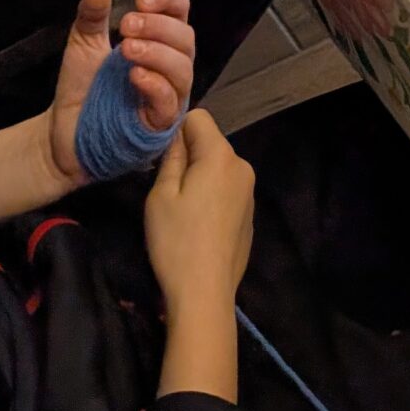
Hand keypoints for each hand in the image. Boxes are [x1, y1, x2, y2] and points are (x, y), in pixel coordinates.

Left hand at [46, 0, 194, 186]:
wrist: (61, 133)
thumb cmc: (82, 88)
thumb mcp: (83, 45)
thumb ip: (92, 16)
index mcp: (159, 41)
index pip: (180, 12)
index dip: (167, 1)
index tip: (140, 1)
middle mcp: (171, 67)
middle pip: (186, 38)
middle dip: (158, 27)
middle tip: (125, 26)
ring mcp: (169, 97)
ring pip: (183, 69)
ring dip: (157, 53)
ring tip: (127, 49)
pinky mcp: (160, 125)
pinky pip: (170, 102)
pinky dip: (155, 84)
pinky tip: (134, 76)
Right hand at [145, 110, 254, 310]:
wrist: (205, 293)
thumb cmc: (177, 241)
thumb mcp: (161, 196)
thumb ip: (171, 158)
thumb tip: (175, 135)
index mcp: (221, 156)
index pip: (199, 117)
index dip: (176, 130)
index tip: (159, 156)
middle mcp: (242, 167)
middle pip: (210, 144)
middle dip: (188, 156)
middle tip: (165, 188)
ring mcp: (250, 192)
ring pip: (219, 169)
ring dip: (200, 178)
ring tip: (181, 211)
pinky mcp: (249, 216)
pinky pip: (227, 192)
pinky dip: (212, 198)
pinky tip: (198, 227)